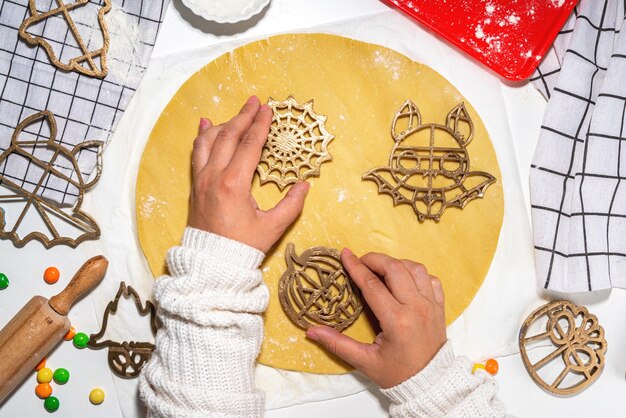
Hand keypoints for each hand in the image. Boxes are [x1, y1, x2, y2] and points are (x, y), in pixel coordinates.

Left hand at [188, 96, 309, 252]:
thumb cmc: (242, 247)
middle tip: (255, 102)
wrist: (211, 264)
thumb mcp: (273, 228)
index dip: (259, 125)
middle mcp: (214, 176)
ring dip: (224, 124)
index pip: (249, 145)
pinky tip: (205, 126)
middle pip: (228, 136)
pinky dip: (202, 137)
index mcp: (234, 184)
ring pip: (208, 141)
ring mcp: (200, 180)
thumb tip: (304, 185)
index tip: (267, 109)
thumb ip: (292, 205)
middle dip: (243, 116)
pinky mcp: (194, 186)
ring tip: (237, 114)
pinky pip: (196, 154)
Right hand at [305, 250, 446, 388]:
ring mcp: (431, 305)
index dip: (356, 267)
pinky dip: (416, 273)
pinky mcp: (440, 307)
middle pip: (395, 268)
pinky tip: (404, 280)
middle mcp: (416, 308)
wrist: (431, 385)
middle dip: (374, 259)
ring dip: (396, 263)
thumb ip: (338, 344)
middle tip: (360, 262)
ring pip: (415, 268)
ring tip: (381, 269)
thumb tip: (311, 331)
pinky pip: (431, 279)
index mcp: (396, 320)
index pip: (372, 284)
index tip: (345, 254)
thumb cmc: (397, 374)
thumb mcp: (365, 361)